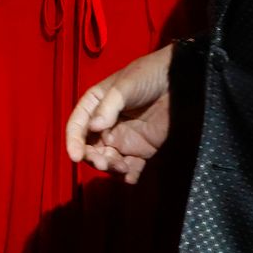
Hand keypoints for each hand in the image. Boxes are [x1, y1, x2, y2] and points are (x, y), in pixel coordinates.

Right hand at [64, 45, 173, 184]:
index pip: (78, 126)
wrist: (179, 81)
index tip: (75, 156)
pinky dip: (129, 175)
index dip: (73, 141)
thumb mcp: (124, 86)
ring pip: (108, 159)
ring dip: (110, 167)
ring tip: (122, 167)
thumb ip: (108, 107)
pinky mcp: (142, 149)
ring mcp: (123, 137)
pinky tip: (131, 176)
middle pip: (90, 147)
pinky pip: (131, 167)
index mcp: (95, 105)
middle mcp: (105, 124)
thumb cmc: (147, 76)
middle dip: (93, 158)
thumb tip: (93, 128)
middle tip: (102, 163)